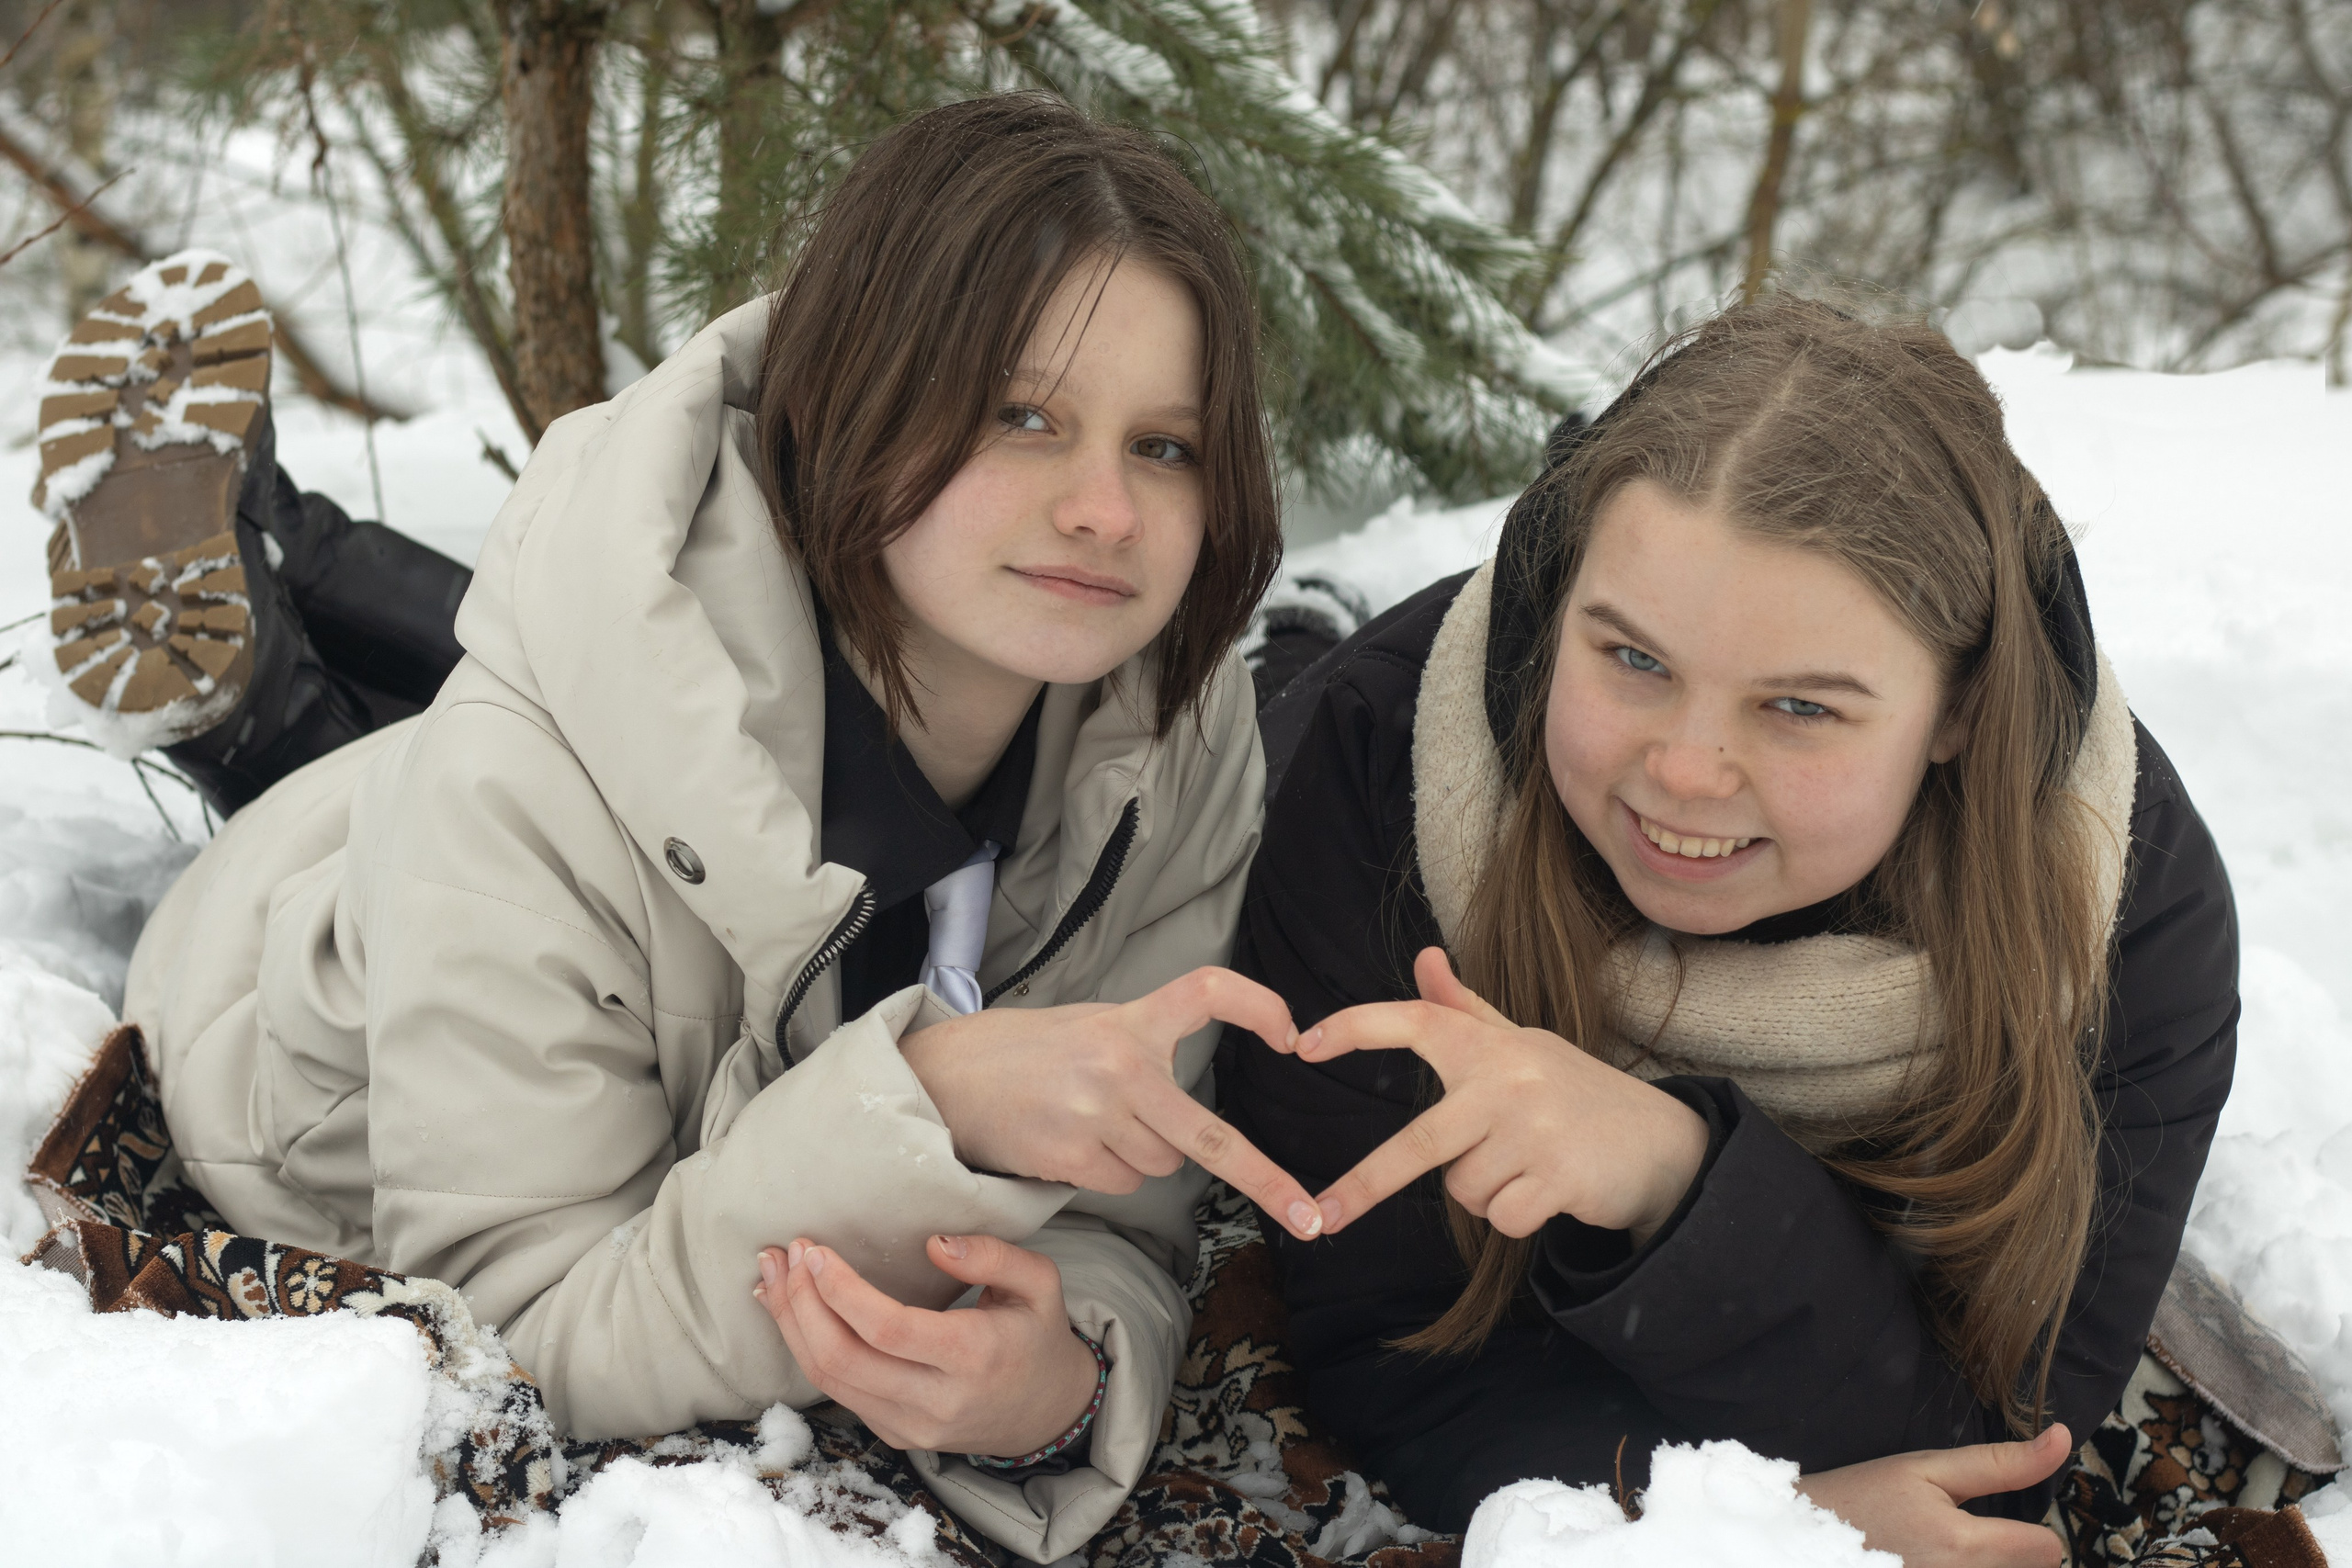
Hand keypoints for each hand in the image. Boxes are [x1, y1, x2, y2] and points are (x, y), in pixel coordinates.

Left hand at [754, 1233, 1101, 1457]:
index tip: (815, 1250)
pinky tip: (792, 1312)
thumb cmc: (1036, 1335)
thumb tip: (934, 1243)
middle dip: (802, 1303)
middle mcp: (937, 1400)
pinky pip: (838, 1393)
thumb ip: (994, 1255)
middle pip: (844, 1359)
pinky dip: (805, 1350)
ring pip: (829, 1381)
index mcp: (974, 1356)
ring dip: (791, 1326)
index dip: (841, 1290)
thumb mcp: (1040, 1282)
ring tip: (774, 1277)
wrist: (1044, 1412)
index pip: (888, 1329)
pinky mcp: (895, 1435)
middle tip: (785, 1256)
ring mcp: (912, 1426)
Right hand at [898, 966, 1328, 1239]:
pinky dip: (1108, 1172)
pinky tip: (1070, 1143)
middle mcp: (1120, 1064)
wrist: (947, 1075)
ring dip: (1142, 1156)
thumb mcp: (1088, 1025)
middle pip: (1210, 1137)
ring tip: (1090, 1123)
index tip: (1294, 1035)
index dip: (1257, 1006)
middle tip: (1309, 1217)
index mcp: (1130, 1019)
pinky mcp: (1072, 1156)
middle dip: (1265, 1181)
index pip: (1206, 992)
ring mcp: (1097, 1114)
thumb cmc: (1024, 1052)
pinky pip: (1123, 1182)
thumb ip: (1142, 1049)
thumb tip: (1187, 1114)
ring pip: (1163, 1165)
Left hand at [1299, 947, 1709, 1240]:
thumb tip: (1424, 956)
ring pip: (1463, 1190)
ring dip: (1486, 1192)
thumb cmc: (1574, 1092)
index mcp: (1491, 1046)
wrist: (1662, 1143)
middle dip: (1364, 1186)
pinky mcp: (1559, 1178)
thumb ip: (1466, 1010)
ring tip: (1528, 1166)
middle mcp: (1509, 1080)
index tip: (1303, 1044)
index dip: (1356, 1028)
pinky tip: (1550, 1192)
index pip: (1416, 1021)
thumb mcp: (1521, 1044)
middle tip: (1320, 1216)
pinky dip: (1516, 1218)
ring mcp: (1535, 1130)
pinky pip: (1501, 1218)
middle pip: (1418, 1144)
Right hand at [1796, 1424, 2072, 1567]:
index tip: (2000, 1522)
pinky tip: (1929, 1563)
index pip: (2047, 1550)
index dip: (2031, 1532)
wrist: (1802, 1540)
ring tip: (1945, 1555)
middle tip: (1964, 1540)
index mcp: (1962, 1545)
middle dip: (2010, 1556)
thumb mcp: (1923, 1467)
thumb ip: (1999, 1462)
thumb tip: (2061, 1439)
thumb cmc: (1859, 1499)